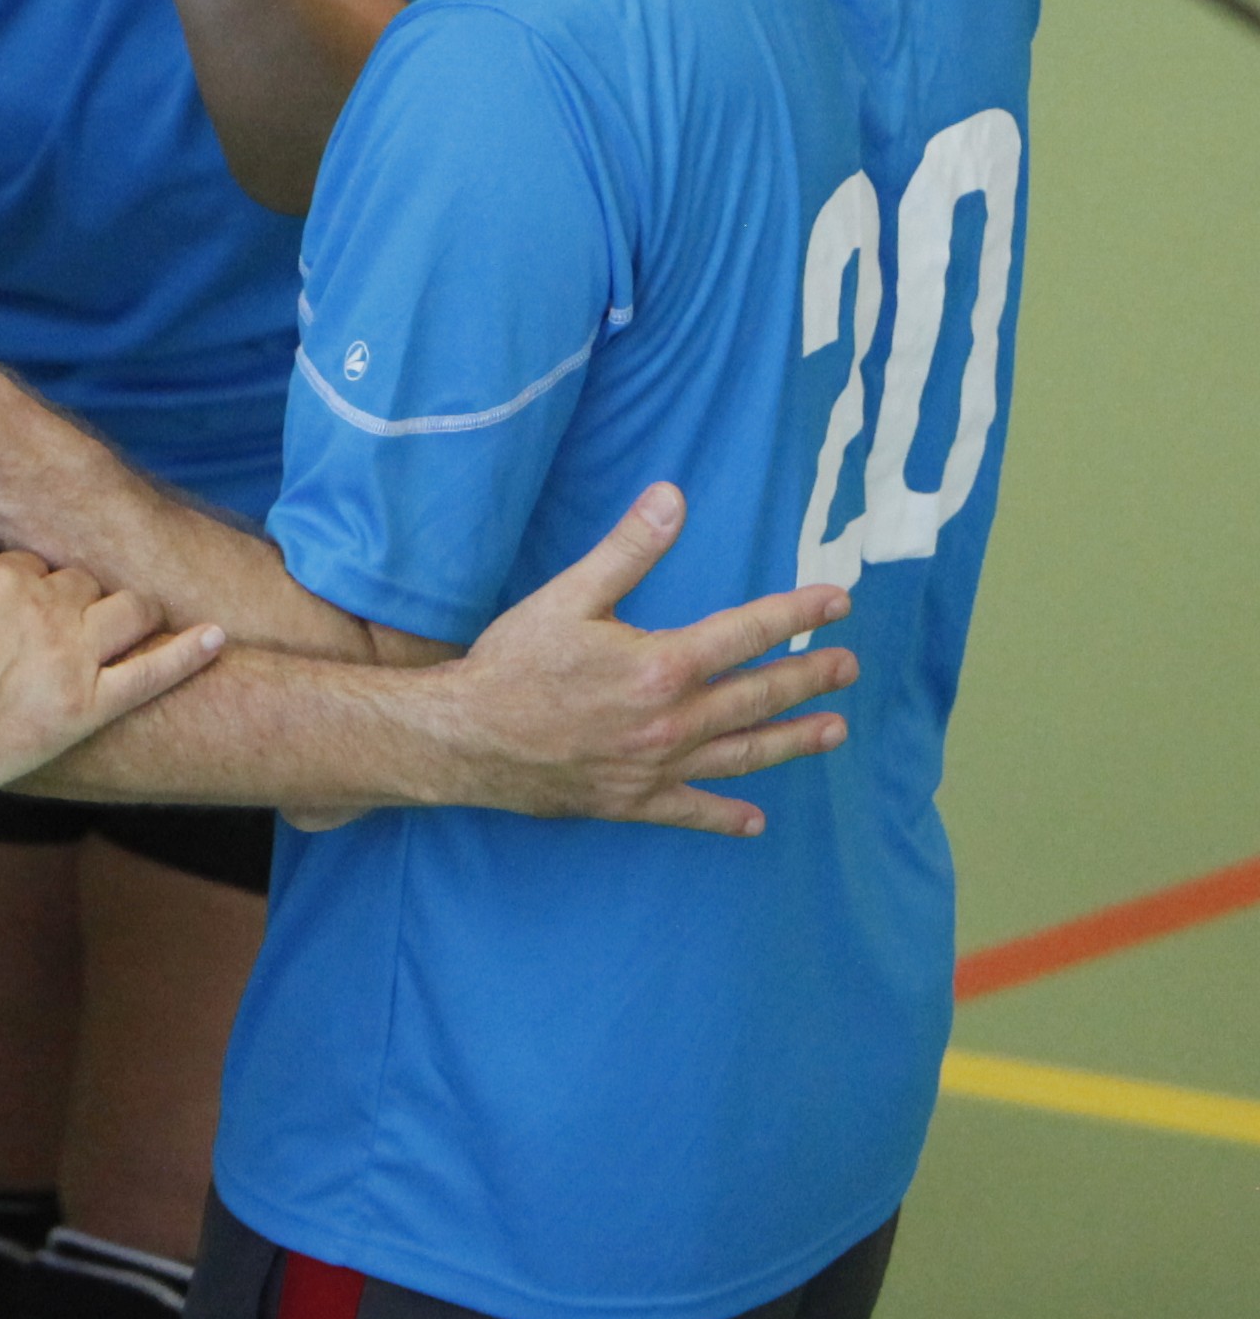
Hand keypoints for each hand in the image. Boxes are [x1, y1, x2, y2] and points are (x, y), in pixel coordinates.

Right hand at [0, 516, 224, 802]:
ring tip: (124, 625)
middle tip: (54, 630)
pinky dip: (189, 653)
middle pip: (86, 583)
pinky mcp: (90, 706)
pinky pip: (153, 672)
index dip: (25, 586)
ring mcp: (75, 658)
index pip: (37, 562)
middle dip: (77, 598)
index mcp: (7, 574)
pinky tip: (215, 637)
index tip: (9, 611)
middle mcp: (49, 607)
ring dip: (129, 612)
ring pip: (129, 611)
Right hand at [433, 485, 856, 836]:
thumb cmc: (515, 662)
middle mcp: (673, 720)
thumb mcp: (568, 594)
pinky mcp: (635, 801)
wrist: (469, 738)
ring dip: (793, 740)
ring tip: (834, 730)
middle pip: (758, 696)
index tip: (838, 603)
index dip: (795, 615)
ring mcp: (659, 766)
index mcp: (662, 664)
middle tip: (849, 667)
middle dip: (809, 677)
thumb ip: (628, 549)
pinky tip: (756, 821)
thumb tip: (673, 498)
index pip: (747, 634)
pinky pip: (693, 811)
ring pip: (743, 753)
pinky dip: (726, 816)